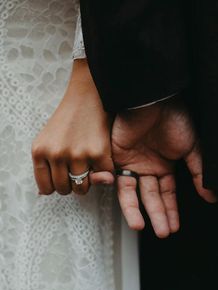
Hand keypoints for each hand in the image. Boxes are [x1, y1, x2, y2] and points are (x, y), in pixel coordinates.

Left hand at [32, 59, 113, 195]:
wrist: (89, 95)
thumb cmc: (68, 117)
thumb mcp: (47, 139)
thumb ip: (45, 165)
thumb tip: (44, 194)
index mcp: (40, 151)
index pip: (46, 188)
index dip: (56, 185)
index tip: (64, 178)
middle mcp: (56, 154)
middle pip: (65, 189)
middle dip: (73, 183)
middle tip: (79, 169)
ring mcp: (78, 154)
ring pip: (83, 188)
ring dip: (89, 181)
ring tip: (90, 165)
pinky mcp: (98, 152)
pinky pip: (103, 177)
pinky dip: (105, 172)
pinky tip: (102, 159)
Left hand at [112, 98, 216, 237]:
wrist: (154, 100)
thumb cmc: (175, 118)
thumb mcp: (192, 147)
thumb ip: (198, 172)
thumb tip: (211, 195)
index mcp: (165, 164)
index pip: (167, 193)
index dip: (171, 210)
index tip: (174, 226)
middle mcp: (148, 166)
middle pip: (151, 196)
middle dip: (158, 215)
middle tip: (163, 232)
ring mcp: (133, 163)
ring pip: (134, 193)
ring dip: (138, 211)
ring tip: (143, 228)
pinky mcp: (118, 158)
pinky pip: (119, 182)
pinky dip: (125, 198)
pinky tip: (132, 212)